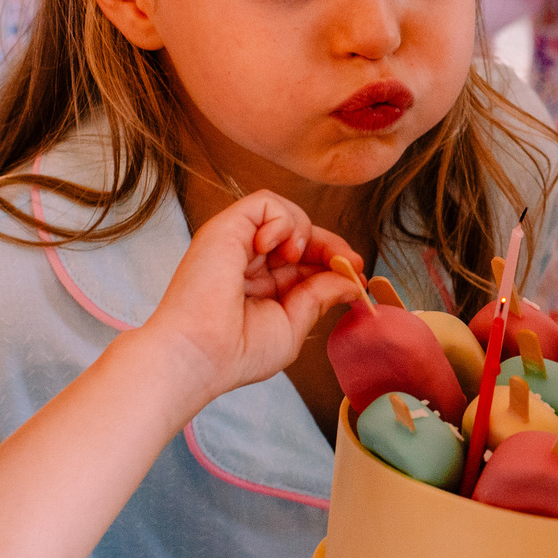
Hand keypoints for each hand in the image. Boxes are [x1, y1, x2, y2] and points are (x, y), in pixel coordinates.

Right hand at [128, 190, 358, 412]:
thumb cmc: (237, 352)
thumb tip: (351, 279)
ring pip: (283, 211)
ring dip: (303, 229)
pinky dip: (281, 218)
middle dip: (329, 244)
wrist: (200, 355)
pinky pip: (264, 201)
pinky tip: (275, 247)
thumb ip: (320, 296)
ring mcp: (236, 241)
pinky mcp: (225, 227)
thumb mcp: (293, 324)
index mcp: (262, 284)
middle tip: (348, 262)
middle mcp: (248, 259)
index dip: (333, 259)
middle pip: (299, 233)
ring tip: (293, 257)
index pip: (305, 258)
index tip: (357, 273)